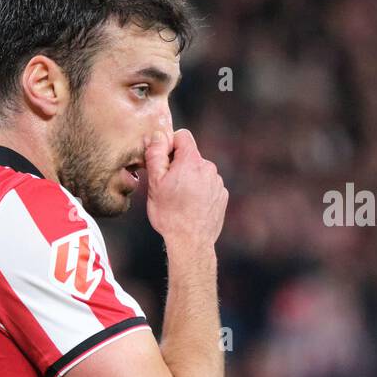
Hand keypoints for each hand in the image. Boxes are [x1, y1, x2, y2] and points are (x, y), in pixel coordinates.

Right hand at [144, 128, 226, 251]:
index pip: (183, 136)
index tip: (163, 161)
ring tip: (180, 200)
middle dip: (179, 165)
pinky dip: (200, 191)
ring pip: (199, 172)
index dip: (170, 144)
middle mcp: (209, 168)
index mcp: (192, 161)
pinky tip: (191, 206)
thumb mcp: (155, 182)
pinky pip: (208, 185)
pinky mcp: (222, 196)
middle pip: (190, 156)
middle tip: (168, 186)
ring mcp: (218, 183)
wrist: (191, 242)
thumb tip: (158, 135)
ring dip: (190, 179)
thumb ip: (156, 154)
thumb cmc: (169, 213)